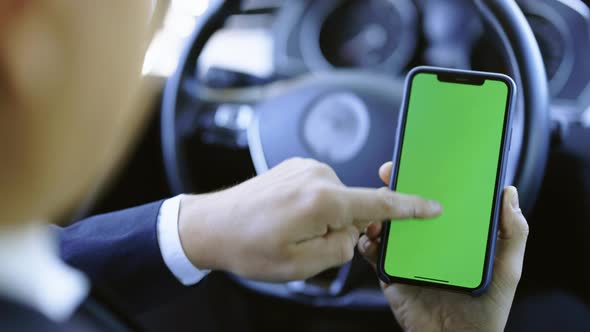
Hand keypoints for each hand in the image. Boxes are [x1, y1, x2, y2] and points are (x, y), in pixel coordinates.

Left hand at [178, 158, 441, 281]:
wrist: (210, 225)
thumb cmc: (248, 247)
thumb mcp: (301, 264)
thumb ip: (340, 248)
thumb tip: (354, 233)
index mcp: (323, 200)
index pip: (378, 204)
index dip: (410, 208)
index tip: (433, 207)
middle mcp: (317, 175)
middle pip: (354, 207)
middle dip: (341, 230)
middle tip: (305, 245)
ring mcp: (305, 167)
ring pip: (336, 200)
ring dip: (324, 219)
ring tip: (288, 232)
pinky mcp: (295, 166)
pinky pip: (321, 190)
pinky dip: (314, 207)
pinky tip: (286, 218)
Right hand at [358, 162, 528, 331]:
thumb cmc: (486, 309)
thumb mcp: (507, 268)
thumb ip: (513, 233)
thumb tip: (508, 194)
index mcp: (452, 233)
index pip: (437, 198)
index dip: (427, 176)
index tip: (420, 160)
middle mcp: (427, 239)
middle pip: (406, 205)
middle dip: (395, 185)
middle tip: (389, 174)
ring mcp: (407, 254)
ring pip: (386, 223)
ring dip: (377, 210)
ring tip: (378, 207)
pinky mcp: (389, 271)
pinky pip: (372, 252)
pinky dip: (366, 241)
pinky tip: (371, 237)